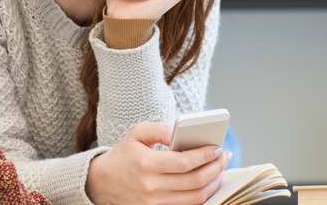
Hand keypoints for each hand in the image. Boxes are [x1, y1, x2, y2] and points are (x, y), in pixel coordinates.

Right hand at [86, 121, 232, 204]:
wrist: (102, 182)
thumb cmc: (124, 155)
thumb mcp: (137, 133)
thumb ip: (160, 129)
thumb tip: (181, 132)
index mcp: (146, 164)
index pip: (184, 162)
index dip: (205, 156)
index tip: (217, 148)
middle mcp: (151, 187)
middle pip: (194, 181)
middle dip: (215, 168)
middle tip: (224, 157)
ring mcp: (154, 203)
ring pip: (194, 198)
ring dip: (213, 183)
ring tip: (220, 170)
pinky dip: (202, 196)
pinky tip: (208, 183)